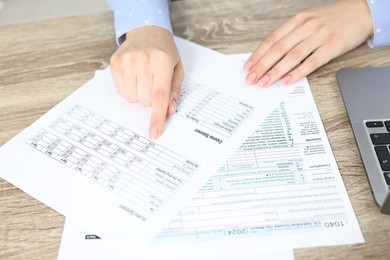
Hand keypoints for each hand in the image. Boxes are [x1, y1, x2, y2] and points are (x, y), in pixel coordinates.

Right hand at [110, 26, 183, 138]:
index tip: (154, 133)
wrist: (147, 31)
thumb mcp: (177, 69)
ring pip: (131, 98)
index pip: (159, 96)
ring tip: (143, 78)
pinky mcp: (115, 62)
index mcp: (162, 62)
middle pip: (144, 100)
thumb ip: (175, 91)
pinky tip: (133, 76)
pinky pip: (121, 91)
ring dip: (139, 94)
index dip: (157, 117)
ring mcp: (127, 60)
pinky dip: (128, 89)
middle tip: (153, 84)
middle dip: (150, 99)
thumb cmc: (164, 52)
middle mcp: (144, 60)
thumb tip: (169, 111)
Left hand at [244, 0, 372, 86]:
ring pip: (292, 56)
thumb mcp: (309, 20)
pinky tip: (287, 81)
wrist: (362, 11)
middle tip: (251, 79)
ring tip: (264, 82)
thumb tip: (272, 55)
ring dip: (275, 71)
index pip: (272, 39)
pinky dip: (297, 72)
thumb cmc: (333, 18)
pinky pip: (312, 62)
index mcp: (297, 20)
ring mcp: (319, 36)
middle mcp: (306, 26)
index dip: (258, 55)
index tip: (248, 67)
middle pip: (278, 49)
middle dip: (261, 66)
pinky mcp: (332, 46)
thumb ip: (292, 35)